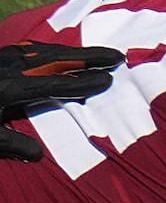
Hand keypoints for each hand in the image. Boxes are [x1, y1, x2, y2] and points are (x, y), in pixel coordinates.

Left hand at [0, 42, 120, 160]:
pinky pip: (31, 48)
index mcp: (12, 88)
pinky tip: (58, 51)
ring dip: (73, 51)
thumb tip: (39, 154)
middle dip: (89, 56)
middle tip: (118, 56)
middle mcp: (12, 68)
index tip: (108, 80)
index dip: (84, 82)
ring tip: (97, 53)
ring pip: (46, 49)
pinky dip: (51, 49)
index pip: (57, 83)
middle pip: (57, 58)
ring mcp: (4, 57)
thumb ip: (11, 143)